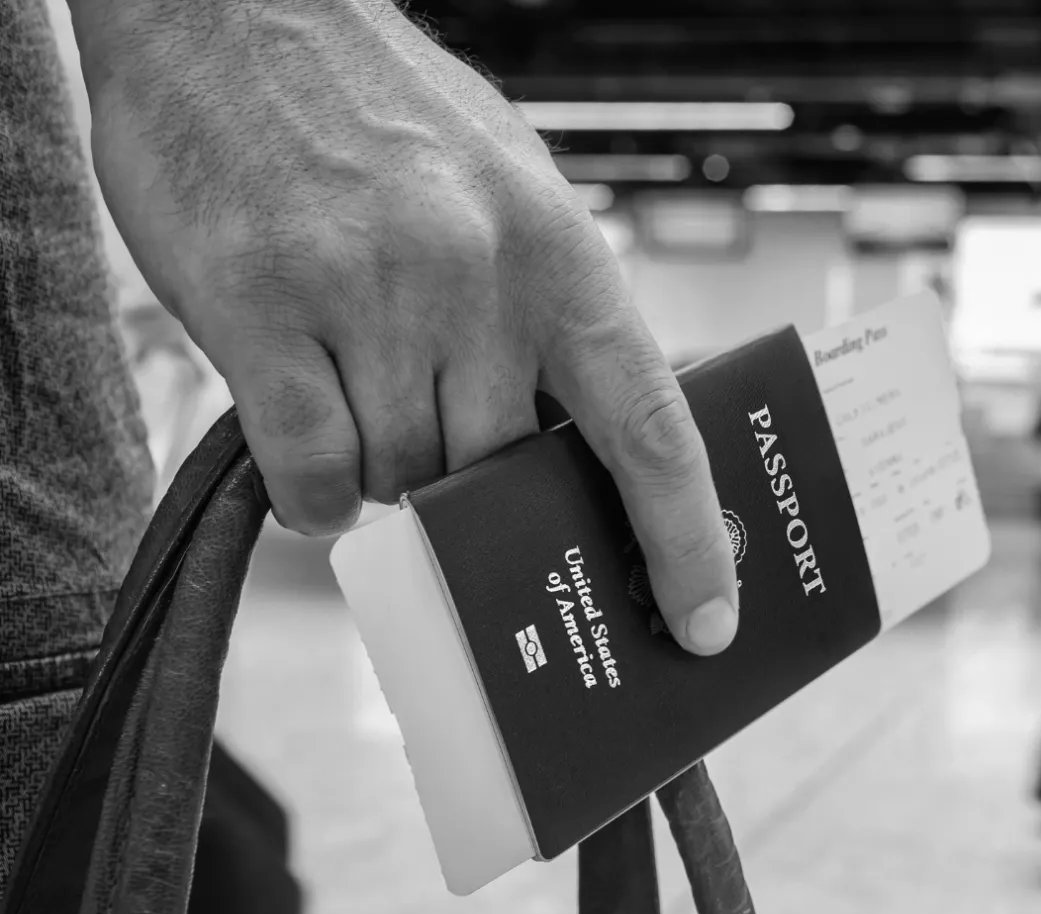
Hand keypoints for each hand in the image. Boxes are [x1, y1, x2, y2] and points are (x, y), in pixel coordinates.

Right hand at [73, 0, 738, 652]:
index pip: (653, 431)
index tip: (705, 623)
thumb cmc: (386, 114)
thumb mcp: (514, 194)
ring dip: (389, 469)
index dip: (688, 542)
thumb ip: (554, 317)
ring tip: (359, 385)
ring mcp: (369, 293)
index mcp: (563, 253)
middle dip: (478, 485)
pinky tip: (308, 444)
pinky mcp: (261, 308)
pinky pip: (312, 470)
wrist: (233, 9)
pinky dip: (316, 489)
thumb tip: (589, 444)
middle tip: (445, 440)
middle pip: (502, 473)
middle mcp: (477, 277)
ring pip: (407, 479)